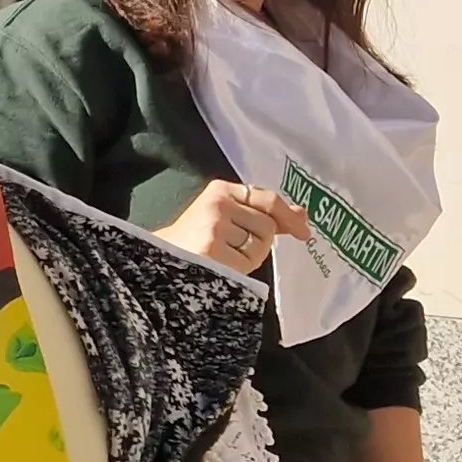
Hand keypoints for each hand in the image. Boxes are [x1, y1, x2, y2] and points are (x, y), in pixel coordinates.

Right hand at [157, 179, 309, 275]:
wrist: (157, 261)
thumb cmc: (194, 239)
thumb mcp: (224, 216)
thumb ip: (262, 212)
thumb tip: (303, 214)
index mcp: (220, 189)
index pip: (267, 199)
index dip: (288, 217)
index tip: (303, 233)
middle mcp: (218, 204)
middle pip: (267, 226)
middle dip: (260, 242)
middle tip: (236, 250)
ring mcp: (214, 227)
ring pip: (260, 246)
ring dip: (249, 258)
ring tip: (224, 258)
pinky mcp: (212, 251)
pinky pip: (247, 265)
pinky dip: (239, 271)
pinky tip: (220, 268)